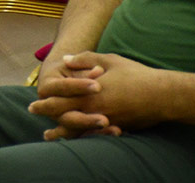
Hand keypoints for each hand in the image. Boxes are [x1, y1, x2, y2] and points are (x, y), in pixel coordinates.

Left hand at [31, 52, 169, 138]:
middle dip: (48, 114)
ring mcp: (105, 120)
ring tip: (49, 134)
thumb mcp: (108, 60)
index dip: (45, 102)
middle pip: (64, 115)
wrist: (161, 95)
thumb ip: (84, 59)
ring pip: (78, 129)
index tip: (33, 103)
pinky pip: (94, 134)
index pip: (60, 99)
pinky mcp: (116, 127)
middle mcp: (93, 109)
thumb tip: (64, 58)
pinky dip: (81, 135)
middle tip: (34, 114)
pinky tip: (76, 136)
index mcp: (88, 93)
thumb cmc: (134, 75)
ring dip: (62, 131)